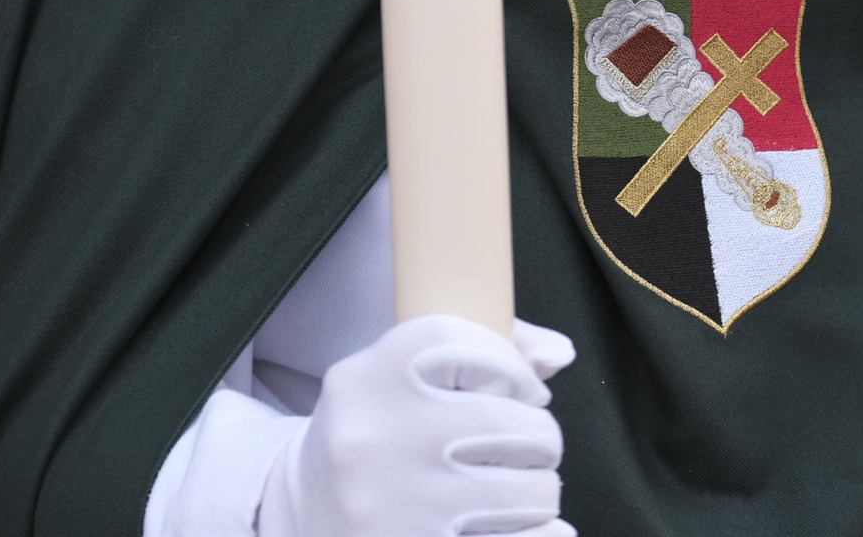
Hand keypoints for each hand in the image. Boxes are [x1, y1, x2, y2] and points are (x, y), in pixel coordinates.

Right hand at [261, 316, 577, 536]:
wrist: (303, 513)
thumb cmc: (377, 436)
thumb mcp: (399, 380)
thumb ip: (483, 353)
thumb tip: (559, 354)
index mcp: (365, 381)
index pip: (464, 344)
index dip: (512, 365)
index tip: (521, 389)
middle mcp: (370, 441)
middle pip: (510, 421)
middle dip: (541, 436)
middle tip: (530, 446)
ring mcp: (390, 508)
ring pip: (527, 492)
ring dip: (541, 491)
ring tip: (520, 490)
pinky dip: (545, 534)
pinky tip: (529, 528)